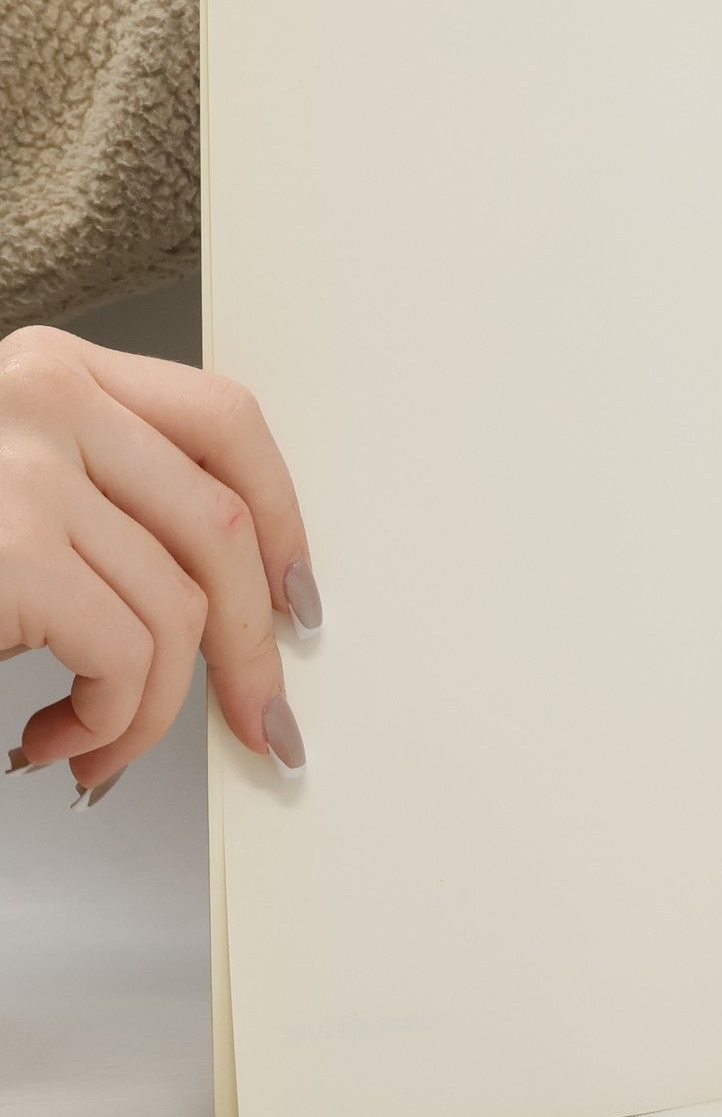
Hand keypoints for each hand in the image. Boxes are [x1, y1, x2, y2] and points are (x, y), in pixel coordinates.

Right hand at [0, 327, 317, 804]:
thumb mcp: (19, 497)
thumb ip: (114, 505)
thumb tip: (252, 593)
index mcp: (55, 371)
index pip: (227, 420)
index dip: (282, 518)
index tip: (298, 597)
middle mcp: (43, 396)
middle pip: (222, 526)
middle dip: (254, 647)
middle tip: (259, 720)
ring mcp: (23, 470)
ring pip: (180, 609)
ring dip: (154, 709)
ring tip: (95, 745)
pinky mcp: (7, 550)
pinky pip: (126, 655)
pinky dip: (110, 724)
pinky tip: (52, 743)